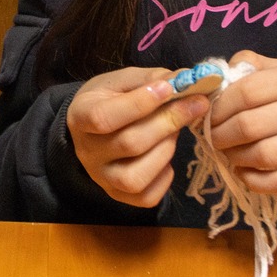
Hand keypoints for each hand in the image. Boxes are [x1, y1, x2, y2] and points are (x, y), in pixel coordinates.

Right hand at [66, 67, 212, 207]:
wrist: (94, 128)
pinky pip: (146, 197)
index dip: (139, 104)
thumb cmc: (110, 99)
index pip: (104, 117)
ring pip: (136, 177)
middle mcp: (87, 152)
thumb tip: (186, 79)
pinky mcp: (118, 195)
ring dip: (166, 150)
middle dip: (168, 122)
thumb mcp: (123, 81)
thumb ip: (150, 79)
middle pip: (129, 144)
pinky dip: (164, 177)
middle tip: (196, 104)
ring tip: (175, 132)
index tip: (169, 88)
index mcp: (80, 116)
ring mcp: (102, 178)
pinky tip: (165, 156)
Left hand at [205, 51, 276, 194]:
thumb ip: (254, 67)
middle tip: (214, 139)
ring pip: (263, 155)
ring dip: (235, 158)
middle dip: (221, 135)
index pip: (246, 92)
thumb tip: (216, 76)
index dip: (219, 107)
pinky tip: (245, 173)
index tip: (209, 116)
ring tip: (230, 154)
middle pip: (250, 126)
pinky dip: (254, 181)